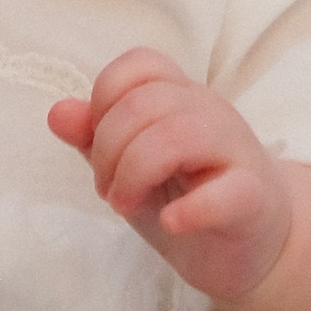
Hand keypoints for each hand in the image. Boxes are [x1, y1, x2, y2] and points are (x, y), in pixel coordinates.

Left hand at [48, 45, 292, 306]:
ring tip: (126, 206)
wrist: (251, 246)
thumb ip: (95, 139)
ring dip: (135, 173)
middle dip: (109, 149)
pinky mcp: (253, 200)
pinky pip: (229, 191)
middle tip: (109, 192)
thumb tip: (57, 112)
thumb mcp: (130, 167)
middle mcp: (210, 112)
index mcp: (180, 97)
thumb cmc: (187, 197)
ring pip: (179, 135)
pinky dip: (193, 208)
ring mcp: (236, 152)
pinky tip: (172, 221)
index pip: (140, 65)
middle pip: (148, 102)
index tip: (99, 148)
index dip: (104, 101)